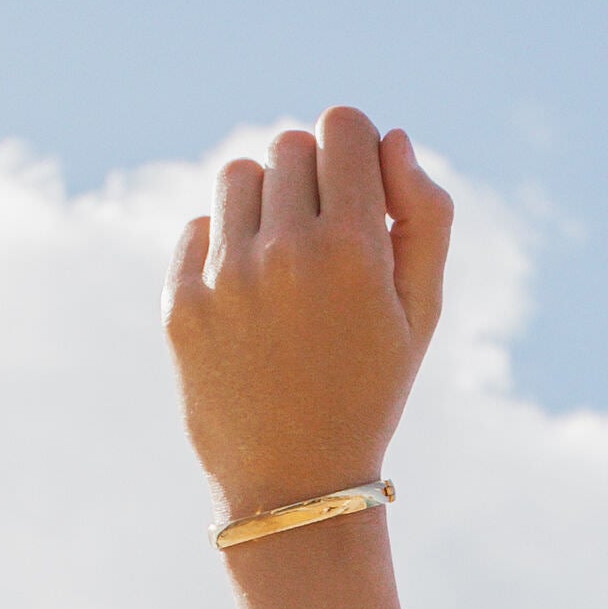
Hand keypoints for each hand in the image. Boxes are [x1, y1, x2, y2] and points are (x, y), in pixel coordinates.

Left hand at [164, 106, 452, 521]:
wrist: (296, 484)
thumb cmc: (370, 391)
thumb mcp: (421, 313)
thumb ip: (426, 217)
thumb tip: (391, 139)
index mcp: (356, 249)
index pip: (342, 125)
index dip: (354, 147)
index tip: (357, 187)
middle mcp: (286, 252)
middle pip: (291, 145)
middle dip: (312, 178)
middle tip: (325, 239)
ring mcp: (226, 276)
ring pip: (239, 175)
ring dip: (263, 201)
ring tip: (282, 259)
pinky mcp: (181, 301)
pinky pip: (200, 227)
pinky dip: (224, 246)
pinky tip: (249, 298)